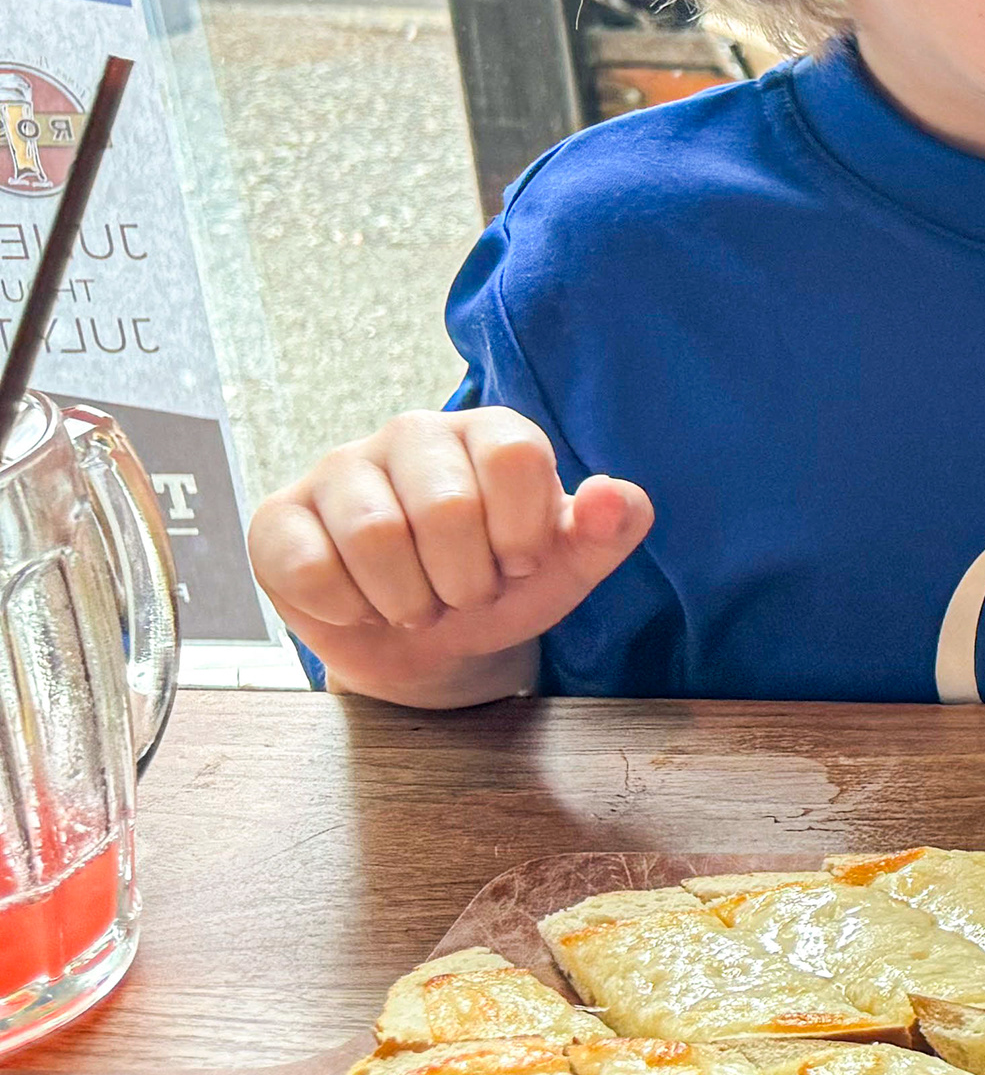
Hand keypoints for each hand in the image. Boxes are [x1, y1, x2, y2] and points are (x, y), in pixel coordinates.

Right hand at [249, 407, 654, 708]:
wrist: (427, 643)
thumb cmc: (502, 585)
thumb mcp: (569, 566)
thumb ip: (609, 528)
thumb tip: (615, 496)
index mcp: (489, 431)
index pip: (516, 458)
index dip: (523, 532)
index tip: (520, 561)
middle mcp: (413, 433)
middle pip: (446, 506)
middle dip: (466, 579)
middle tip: (463, 593)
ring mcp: (340, 469)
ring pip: (375, 537)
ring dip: (409, 599)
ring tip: (417, 602)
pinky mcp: (280, 516)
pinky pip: (309, 567)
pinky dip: (349, 609)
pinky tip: (362, 605)